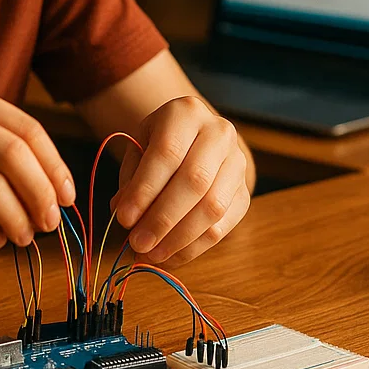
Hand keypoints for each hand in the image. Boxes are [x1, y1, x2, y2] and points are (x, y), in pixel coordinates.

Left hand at [109, 97, 249, 266]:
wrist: (196, 138)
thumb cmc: (161, 144)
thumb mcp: (139, 148)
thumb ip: (131, 179)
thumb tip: (123, 214)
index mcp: (186, 113)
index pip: (167, 153)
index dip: (145, 189)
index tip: (123, 218)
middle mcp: (219, 133)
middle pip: (194, 181)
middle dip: (162, 219)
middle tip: (137, 243)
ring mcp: (237, 162)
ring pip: (213, 207)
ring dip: (179, 238)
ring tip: (151, 254)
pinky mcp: (245, 191)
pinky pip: (223, 226)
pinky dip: (195, 246)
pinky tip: (171, 255)